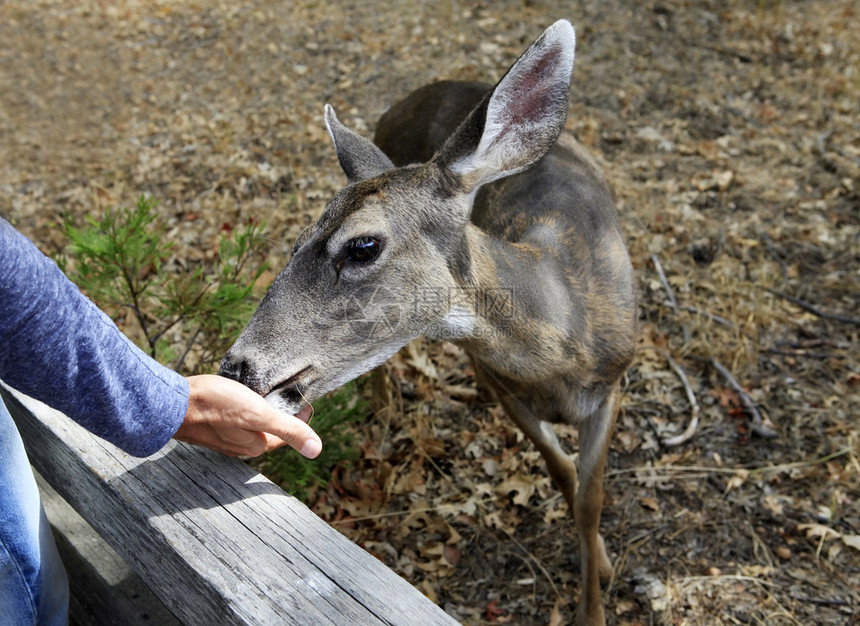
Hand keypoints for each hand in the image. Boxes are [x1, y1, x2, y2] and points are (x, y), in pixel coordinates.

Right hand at [174, 374, 321, 457]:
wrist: (170, 403)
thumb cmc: (215, 407)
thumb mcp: (258, 414)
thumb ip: (288, 429)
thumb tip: (317, 450)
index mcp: (255, 446)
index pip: (286, 434)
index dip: (300, 417)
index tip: (306, 401)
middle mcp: (239, 446)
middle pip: (268, 430)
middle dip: (281, 414)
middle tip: (290, 393)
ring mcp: (222, 436)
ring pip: (250, 423)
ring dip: (261, 409)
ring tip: (269, 390)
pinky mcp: (209, 423)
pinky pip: (234, 416)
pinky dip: (243, 406)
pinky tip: (240, 393)